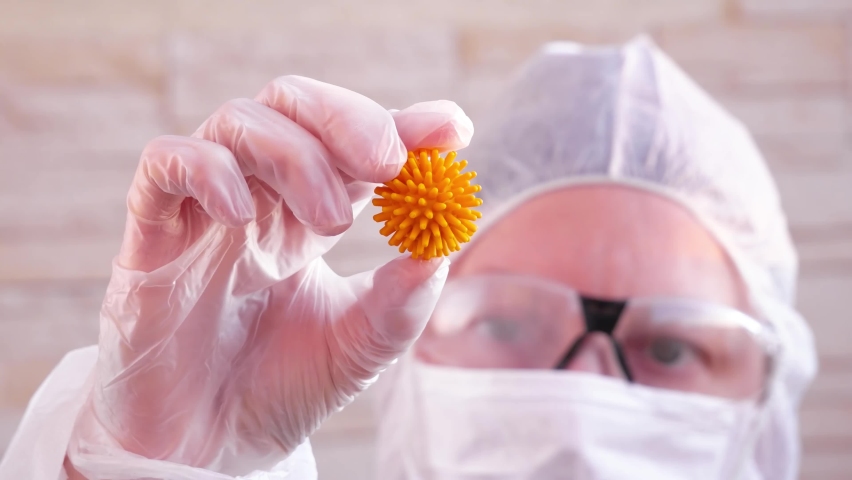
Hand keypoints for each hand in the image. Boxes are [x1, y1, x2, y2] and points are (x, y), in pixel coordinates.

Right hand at [65, 76, 472, 477]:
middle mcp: (259, 198)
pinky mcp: (151, 234)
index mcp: (309, 214)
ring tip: (331, 223)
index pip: (352, 144)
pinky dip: (208, 170)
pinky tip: (242, 215)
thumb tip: (441, 247)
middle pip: (293, 104)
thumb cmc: (281, 388)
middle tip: (389, 162)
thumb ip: (401, 300)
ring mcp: (204, 209)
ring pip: (239, 122)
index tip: (450, 129)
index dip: (402, 125)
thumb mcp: (360, 345)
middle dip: (347, 119)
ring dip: (296, 155)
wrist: (208, 448)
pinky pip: (165, 162)